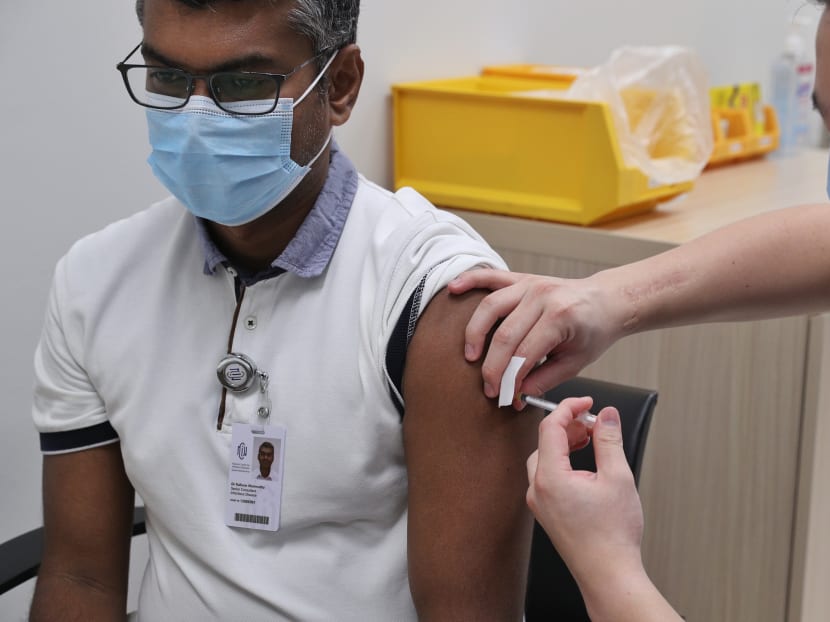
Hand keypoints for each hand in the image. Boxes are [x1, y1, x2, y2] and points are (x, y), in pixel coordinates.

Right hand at [448, 269, 619, 404]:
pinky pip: (491, 276)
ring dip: (475, 333)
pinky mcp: (521, 279)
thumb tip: (517, 394)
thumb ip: (545, 379)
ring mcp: (530, 284)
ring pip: (491, 306)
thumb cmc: (593, 331)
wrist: (606, 300)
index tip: (503, 396)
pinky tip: (453, 289)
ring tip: (470, 356)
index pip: (525, 353)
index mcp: (561, 317)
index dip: (510, 378)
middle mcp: (543, 296)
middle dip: (492, 365)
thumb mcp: (576, 362)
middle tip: (487, 387)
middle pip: (505, 334)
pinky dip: (469, 280)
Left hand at [526, 397, 643, 587]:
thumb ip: (609, 440)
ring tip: (591, 441)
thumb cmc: (612, 535)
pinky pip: (547, 476)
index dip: (568, 408)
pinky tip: (584, 465)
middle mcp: (537, 489)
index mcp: (550, 477)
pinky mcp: (546, 512)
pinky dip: (563, 463)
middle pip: (545, 442)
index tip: (587, 403)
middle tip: (594, 422)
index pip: (549, 428)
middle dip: (569, 426)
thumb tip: (606, 415)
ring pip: (544, 459)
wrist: (609, 574)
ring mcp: (539, 503)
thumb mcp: (617, 477)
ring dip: (565, 444)